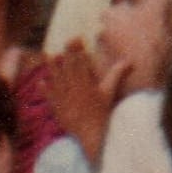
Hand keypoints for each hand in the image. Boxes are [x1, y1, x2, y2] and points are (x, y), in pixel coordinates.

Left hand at [35, 43, 113, 157]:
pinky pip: (49, 96)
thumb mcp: (110, 91)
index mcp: (84, 82)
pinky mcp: (57, 107)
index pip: (79, 61)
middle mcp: (71, 86)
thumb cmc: (102, 112)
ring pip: (55, 78)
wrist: (90, 133)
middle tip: (66, 43)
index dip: (77, 49)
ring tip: (48, 55)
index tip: (77, 39)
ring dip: (52, 66)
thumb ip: (117, 74)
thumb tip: (130, 61)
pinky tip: (41, 82)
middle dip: (66, 53)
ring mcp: (62, 97)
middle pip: (67, 66)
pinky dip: (45, 89)